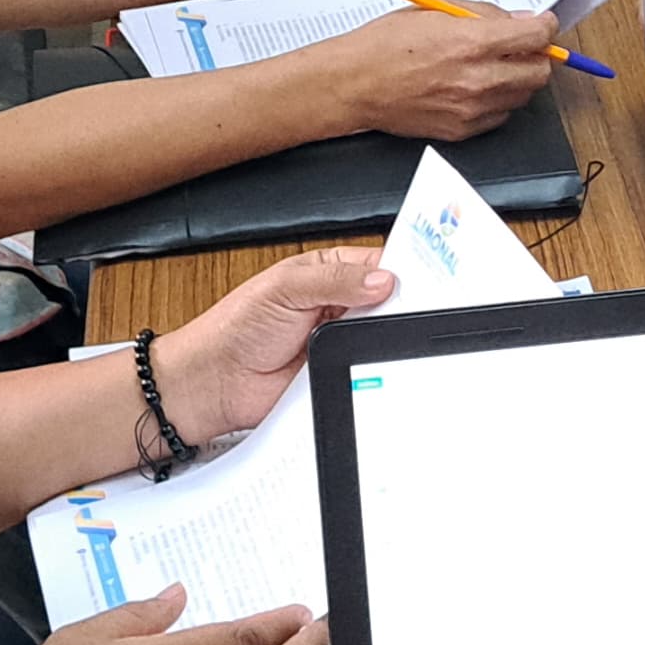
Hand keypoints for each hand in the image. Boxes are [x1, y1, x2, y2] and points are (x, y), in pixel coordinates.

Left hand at [148, 243, 394, 441]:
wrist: (216, 382)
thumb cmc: (235, 327)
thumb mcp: (285, 289)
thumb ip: (335, 280)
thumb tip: (382, 280)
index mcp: (328, 270)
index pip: (378, 262)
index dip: (402, 268)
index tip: (428, 277)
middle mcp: (338, 302)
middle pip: (388, 301)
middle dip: (399, 305)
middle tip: (409, 310)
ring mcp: (341, 340)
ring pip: (381, 337)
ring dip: (383, 339)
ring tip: (380, 337)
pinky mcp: (340, 372)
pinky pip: (369, 369)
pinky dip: (373, 369)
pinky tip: (372, 364)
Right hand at [306, 4, 560, 140]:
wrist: (354, 84)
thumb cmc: (385, 44)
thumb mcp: (435, 10)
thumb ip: (482, 14)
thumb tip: (516, 20)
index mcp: (472, 42)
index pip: (536, 36)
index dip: (546, 26)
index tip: (543, 24)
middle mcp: (478, 79)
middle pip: (539, 72)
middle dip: (537, 55)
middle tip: (524, 46)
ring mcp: (472, 109)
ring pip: (523, 96)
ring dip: (518, 78)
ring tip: (494, 65)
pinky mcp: (462, 131)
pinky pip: (500, 115)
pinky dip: (498, 101)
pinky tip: (476, 87)